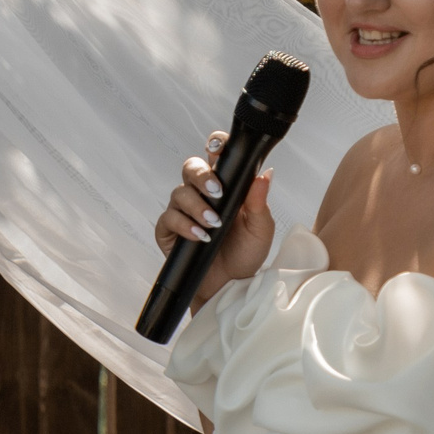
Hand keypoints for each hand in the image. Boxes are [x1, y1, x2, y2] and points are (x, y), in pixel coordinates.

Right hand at [155, 132, 274, 305]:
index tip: (218, 151)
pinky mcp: (169, 231)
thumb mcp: (260, 228)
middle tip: (216, 191)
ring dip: (197, 206)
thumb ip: (259, 202)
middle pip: (190, 168)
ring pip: (179, 193)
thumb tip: (264, 174)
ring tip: (213, 223)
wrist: (230, 286)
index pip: (215, 157)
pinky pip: (168, 219)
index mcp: (224, 187)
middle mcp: (201, 195)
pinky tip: (200, 236)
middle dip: (200, 175)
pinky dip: (185, 225)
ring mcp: (183, 212)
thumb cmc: (245, 255)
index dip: (214, 147)